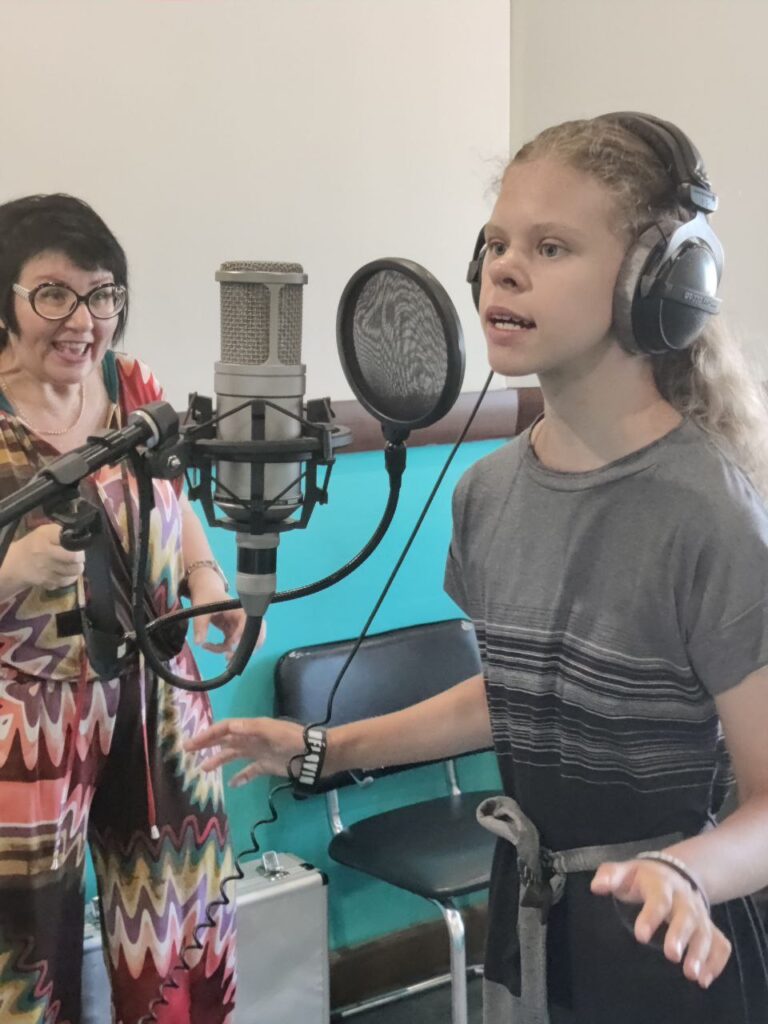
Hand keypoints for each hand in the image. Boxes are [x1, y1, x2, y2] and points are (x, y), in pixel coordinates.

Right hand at [7, 523, 84, 589]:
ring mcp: (45, 570)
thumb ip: (63, 532)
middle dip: (80, 557)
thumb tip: (79, 538)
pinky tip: (63, 572)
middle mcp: (44, 553)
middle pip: (75, 558)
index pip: (69, 540)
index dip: (78, 544)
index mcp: (45, 537)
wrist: (17, 563)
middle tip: (77, 556)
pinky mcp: (46, 582)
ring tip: (70, 564)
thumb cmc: (36, 544)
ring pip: (74, 572)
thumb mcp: (46, 531)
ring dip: (76, 568)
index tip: (77, 545)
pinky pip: (66, 581)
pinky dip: (68, 578)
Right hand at [183, 716, 305, 786]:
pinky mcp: (267, 766)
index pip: (225, 729)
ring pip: (234, 755)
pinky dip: (241, 777)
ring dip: (219, 760)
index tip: (192, 743)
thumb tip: (230, 726)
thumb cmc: (294, 741)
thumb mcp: (273, 731)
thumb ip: (252, 728)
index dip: (208, 735)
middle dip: (207, 744)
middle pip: (225, 740)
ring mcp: (259, 753)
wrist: (315, 755)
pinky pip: (250, 771)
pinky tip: (232, 784)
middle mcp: (253, 739)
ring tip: (204, 769)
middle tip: (188, 751)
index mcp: (252, 728)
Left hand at [188, 568, 266, 659]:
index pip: (248, 623)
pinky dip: (222, 648)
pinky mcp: (231, 631)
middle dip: (246, 647)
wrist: (205, 591)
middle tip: (234, 656)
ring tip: (217, 654)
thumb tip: (199, 643)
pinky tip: (208, 646)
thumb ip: (201, 626)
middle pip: (255, 634)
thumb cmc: (206, 596)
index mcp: (239, 610)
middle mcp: (242, 619)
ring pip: (241, 643)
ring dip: (231, 651)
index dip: (242, 634)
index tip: (231, 643)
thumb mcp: (202, 609)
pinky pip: (231, 644)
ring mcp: (237, 626)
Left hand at [591, 858, 731, 987]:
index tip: (641, 935)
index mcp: (661, 884)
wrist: (673, 872)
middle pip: (686, 916)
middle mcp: (684, 899)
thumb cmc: (642, 878)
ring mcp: (699, 915)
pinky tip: (705, 979)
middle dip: (680, 936)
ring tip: (692, 975)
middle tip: (672, 955)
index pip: (658, 898)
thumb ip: (610, 876)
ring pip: (706, 933)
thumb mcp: (625, 871)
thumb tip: (596, 886)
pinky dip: (716, 962)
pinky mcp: (710, 928)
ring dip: (701, 954)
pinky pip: (720, 944)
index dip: (651, 916)